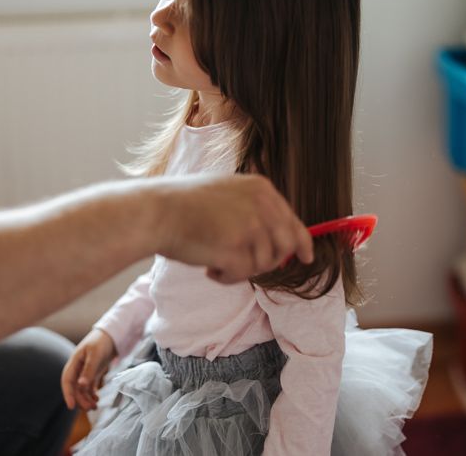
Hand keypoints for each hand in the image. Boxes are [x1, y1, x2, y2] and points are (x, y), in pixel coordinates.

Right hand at [61, 329, 116, 410]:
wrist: (111, 334)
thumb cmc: (101, 341)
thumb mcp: (95, 355)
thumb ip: (89, 370)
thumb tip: (81, 386)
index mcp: (74, 362)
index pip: (67, 380)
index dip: (68, 394)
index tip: (71, 406)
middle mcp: (77, 368)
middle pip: (75, 388)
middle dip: (81, 399)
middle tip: (91, 408)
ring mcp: (84, 371)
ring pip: (81, 389)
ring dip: (86, 399)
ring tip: (95, 406)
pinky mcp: (92, 373)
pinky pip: (89, 387)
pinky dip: (91, 394)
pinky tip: (96, 399)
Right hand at [154, 174, 313, 282]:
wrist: (158, 211)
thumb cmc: (184, 206)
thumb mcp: (227, 194)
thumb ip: (255, 211)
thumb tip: (283, 242)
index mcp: (261, 189)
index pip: (292, 221)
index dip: (302, 243)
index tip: (306, 258)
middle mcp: (261, 205)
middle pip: (285, 247)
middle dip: (267, 261)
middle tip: (240, 263)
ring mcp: (251, 225)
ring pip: (263, 264)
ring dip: (240, 268)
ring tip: (214, 259)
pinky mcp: (238, 247)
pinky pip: (242, 274)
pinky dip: (226, 277)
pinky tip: (208, 267)